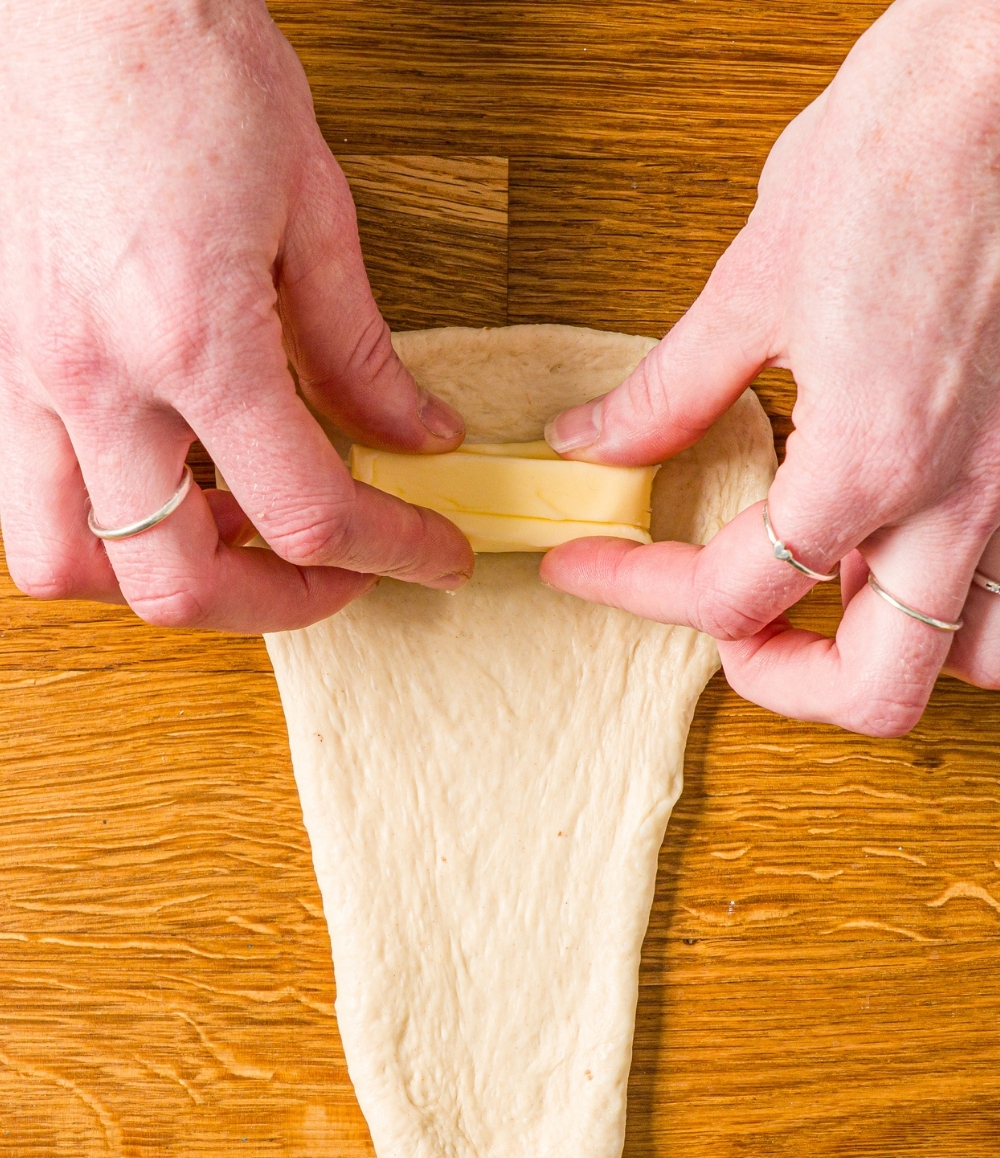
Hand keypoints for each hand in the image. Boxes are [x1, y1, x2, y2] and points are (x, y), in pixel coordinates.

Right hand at [0, 0, 472, 633]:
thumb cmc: (185, 63)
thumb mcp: (311, 208)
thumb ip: (361, 351)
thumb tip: (413, 437)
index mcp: (190, 337)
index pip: (304, 512)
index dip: (390, 552)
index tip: (432, 554)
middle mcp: (93, 375)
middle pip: (172, 583)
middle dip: (273, 605)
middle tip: (334, 573)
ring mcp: (27, 371)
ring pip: (65, 563)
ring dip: (157, 581)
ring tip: (231, 540)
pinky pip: (27, 494)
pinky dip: (99, 525)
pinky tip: (162, 481)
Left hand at [540, 0, 999, 735]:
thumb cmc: (904, 145)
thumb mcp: (754, 279)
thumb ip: (670, 393)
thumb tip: (598, 444)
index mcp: (865, 465)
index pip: (729, 595)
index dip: (635, 590)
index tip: (588, 561)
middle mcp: (953, 502)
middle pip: (870, 691)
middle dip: (779, 680)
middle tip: (725, 629)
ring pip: (976, 659)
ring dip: (891, 655)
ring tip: (829, 608)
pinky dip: (962, 598)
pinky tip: (903, 549)